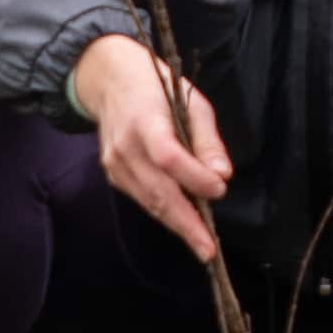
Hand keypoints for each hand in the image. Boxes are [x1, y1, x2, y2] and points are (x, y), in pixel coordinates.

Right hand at [69, 34, 231, 256]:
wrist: (110, 82)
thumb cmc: (159, 89)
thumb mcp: (192, 102)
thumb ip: (207, 140)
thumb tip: (222, 176)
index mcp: (145, 121)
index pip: (168, 157)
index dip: (194, 178)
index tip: (219, 190)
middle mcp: (125, 147)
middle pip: (157, 191)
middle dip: (186, 223)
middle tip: (209, 250)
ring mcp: (114, 164)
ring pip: (149, 201)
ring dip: (177, 224)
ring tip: (201, 244)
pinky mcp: (113, 174)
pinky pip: (142, 198)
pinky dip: (163, 211)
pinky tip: (184, 222)